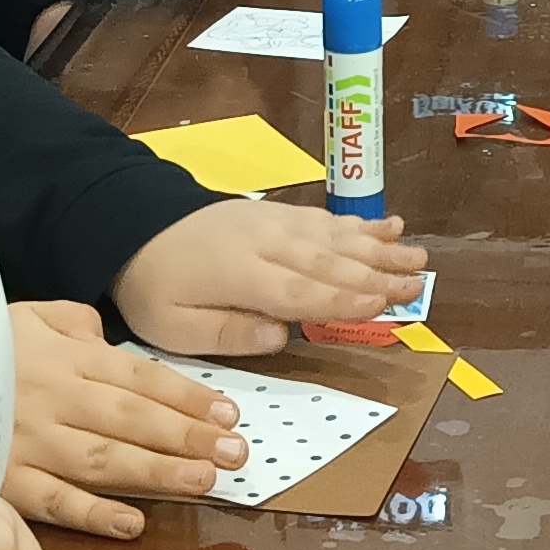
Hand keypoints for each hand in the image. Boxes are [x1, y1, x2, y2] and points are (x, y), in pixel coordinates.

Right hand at [4, 296, 239, 539]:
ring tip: (203, 482)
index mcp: (64, 357)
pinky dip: (94, 516)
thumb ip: (72, 321)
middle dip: (187, 437)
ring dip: (156, 474)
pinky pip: (53, 503)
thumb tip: (106, 338)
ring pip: (102, 461)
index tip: (228, 414)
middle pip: (130, 419)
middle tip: (236, 454)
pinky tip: (133, 525)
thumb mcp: (25, 315)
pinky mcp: (5, 483)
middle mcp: (53, 400)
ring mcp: (28, 444)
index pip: (138, 377)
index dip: (187, 397)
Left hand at [116, 201, 428, 354]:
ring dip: (378, 247)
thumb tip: (279, 336)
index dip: (344, 298)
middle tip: (417, 285)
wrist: (131, 227)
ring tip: (416, 256)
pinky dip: (357, 223)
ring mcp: (272, 222)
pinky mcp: (274, 212)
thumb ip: (227, 332)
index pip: (301, 290)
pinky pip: (322, 218)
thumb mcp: (172, 326)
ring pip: (333, 235)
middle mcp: (265, 243)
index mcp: (240, 274)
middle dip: (376, 273)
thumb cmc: (155, 287)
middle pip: (328, 260)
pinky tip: (385, 226)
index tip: (385, 304)